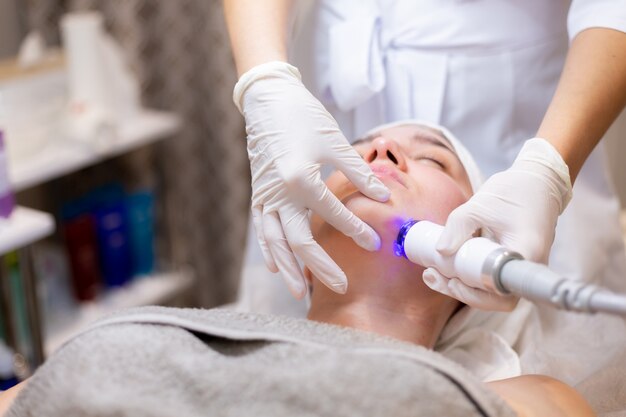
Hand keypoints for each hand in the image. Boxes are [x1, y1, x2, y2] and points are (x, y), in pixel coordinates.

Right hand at [234, 61, 389, 298]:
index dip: (356, 230)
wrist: (268, 100)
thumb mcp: (335, 142)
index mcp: (301, 178)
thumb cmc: (304, 117)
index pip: (332, 214)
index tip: (375, 244)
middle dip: (320, 266)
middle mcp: (280, 193)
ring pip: (275, 242)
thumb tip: (384, 196)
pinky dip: (269, 250)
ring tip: (301, 292)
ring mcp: (266, 196)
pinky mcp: (258, 195)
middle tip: (342, 286)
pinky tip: (277, 267)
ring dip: (289, 268)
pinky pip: (262, 229)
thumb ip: (359, 172)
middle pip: (299, 240)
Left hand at [427, 138, 571, 309]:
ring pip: (491, 290)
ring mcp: (521, 268)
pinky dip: (468, 275)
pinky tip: (444, 268)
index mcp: (525, 254)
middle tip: (432, 276)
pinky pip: (490, 278)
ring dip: (461, 285)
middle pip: (494, 297)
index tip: (454, 281)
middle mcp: (527, 267)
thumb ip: (458, 227)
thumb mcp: (480, 205)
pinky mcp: (512, 264)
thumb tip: (440, 251)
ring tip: (432, 274)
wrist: (538, 183)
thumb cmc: (514, 191)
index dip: (476, 294)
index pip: (502, 291)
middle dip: (461, 291)